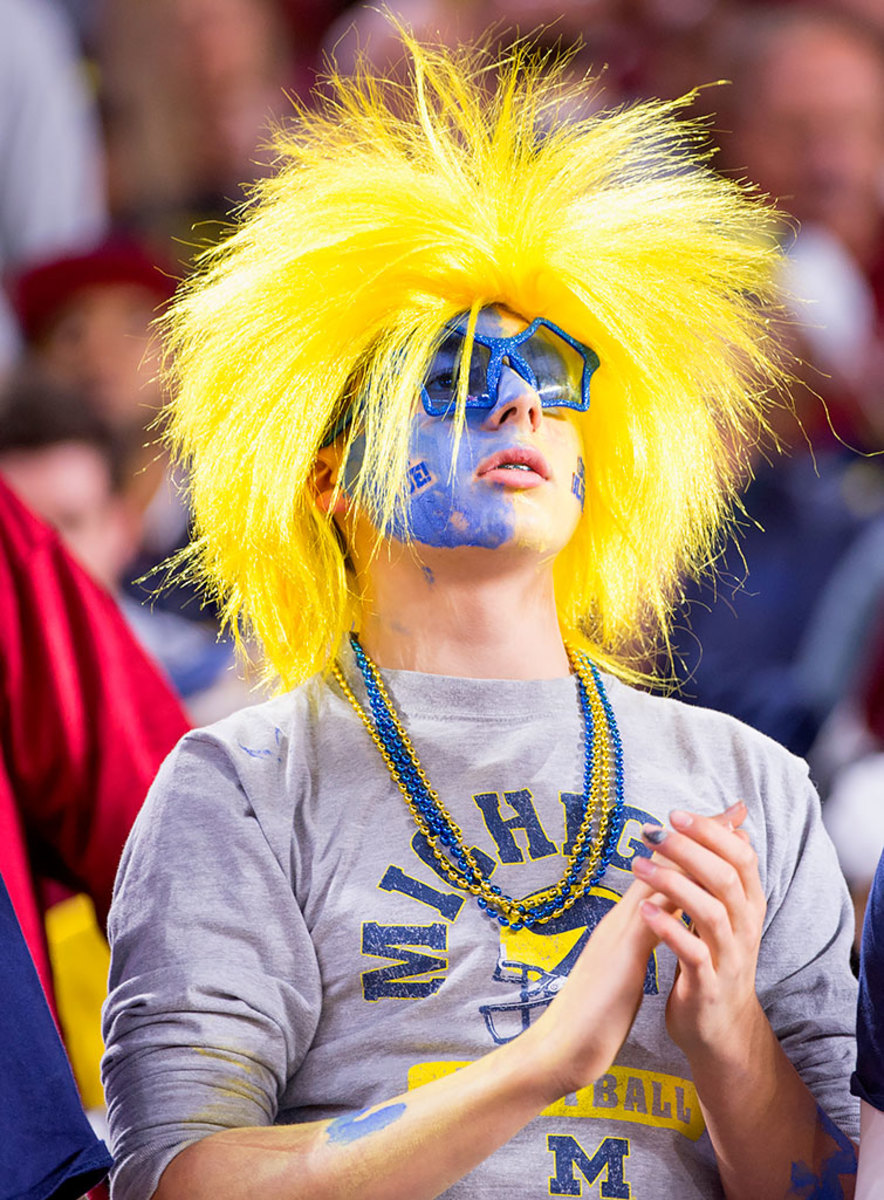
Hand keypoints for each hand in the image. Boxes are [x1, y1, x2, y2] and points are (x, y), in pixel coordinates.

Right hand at [523, 807, 745, 1101]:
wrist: (559, 1047)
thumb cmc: (591, 1012)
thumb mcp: (620, 968)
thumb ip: (636, 941)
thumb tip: (657, 919)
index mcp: (625, 925)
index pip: (664, 876)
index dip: (693, 850)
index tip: (724, 826)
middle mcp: (621, 920)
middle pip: (664, 868)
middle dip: (699, 839)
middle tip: (733, 809)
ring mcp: (618, 936)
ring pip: (657, 884)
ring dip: (690, 855)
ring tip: (720, 830)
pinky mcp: (621, 960)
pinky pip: (649, 923)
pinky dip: (669, 901)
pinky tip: (691, 884)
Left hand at [631, 801, 767, 1062]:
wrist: (719, 1029)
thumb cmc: (714, 958)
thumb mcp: (723, 910)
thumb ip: (723, 868)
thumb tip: (732, 819)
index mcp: (748, 906)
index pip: (741, 857)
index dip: (711, 832)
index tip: (675, 813)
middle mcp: (744, 928)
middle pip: (725, 878)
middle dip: (689, 849)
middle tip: (652, 831)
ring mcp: (729, 959)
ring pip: (711, 912)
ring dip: (673, 884)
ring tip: (637, 865)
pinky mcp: (708, 986)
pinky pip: (694, 954)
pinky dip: (669, 929)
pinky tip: (643, 911)